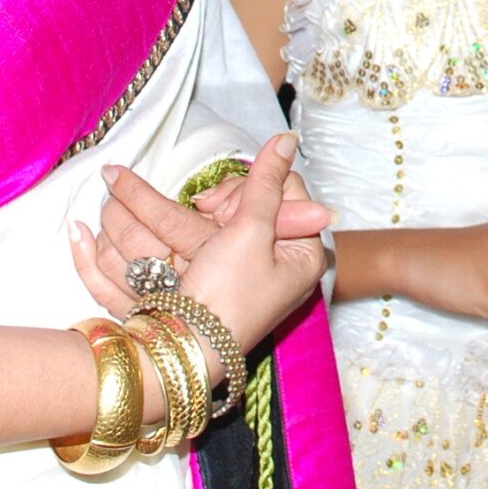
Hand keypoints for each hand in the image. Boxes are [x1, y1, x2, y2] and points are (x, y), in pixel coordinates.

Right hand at [72, 135, 331, 360]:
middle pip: (261, 200)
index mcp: (305, 253)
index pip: (289, 189)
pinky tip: (186, 230)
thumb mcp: (250, 233)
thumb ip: (267, 184)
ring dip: (211, 212)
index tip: (222, 205)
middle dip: (229, 200)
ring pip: (236, 216)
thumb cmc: (225, 295)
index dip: (255, 185)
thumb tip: (288, 140)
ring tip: (195, 219)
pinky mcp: (227, 277)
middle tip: (205, 211)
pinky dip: (200, 229)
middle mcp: (285, 262)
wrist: (182, 348)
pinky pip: (218, 237)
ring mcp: (255, 270)